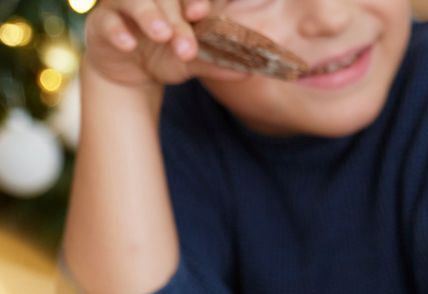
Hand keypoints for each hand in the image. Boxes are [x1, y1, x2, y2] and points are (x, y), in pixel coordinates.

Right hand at [84, 0, 245, 87]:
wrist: (131, 70)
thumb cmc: (165, 55)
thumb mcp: (191, 61)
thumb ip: (215, 63)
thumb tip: (246, 72)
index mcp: (174, 2)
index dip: (193, 0)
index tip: (201, 13)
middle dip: (177, 21)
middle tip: (186, 45)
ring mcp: (123, 7)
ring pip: (133, 0)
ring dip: (148, 15)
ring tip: (161, 35)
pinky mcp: (101, 22)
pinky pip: (107, 22)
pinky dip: (117, 31)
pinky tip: (128, 43)